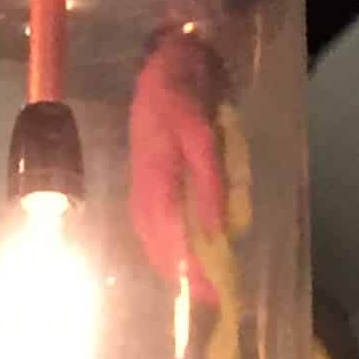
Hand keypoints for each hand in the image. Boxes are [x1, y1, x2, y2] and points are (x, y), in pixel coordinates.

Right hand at [128, 29, 227, 300]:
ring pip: (152, 237)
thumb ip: (209, 182)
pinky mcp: (146, 177)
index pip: (170, 239)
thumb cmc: (185, 92)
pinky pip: (153, 223)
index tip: (213, 294)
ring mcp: (140, 183)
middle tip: (213, 297)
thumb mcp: (202, 133)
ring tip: (201, 282)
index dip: (191, 270)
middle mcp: (142, 188)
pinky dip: (168, 243)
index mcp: (154, 179)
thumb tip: (218, 230)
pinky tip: (184, 248)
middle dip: (183, 274)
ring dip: (174, 262)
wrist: (164, 60)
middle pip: (157, 245)